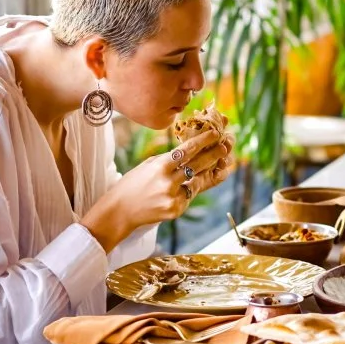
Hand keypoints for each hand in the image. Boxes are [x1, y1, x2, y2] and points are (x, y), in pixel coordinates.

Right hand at [82, 128, 234, 250]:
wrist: (119, 211)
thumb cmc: (133, 184)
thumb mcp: (148, 165)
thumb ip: (169, 160)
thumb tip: (191, 150)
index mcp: (160, 166)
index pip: (186, 150)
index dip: (203, 141)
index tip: (215, 133)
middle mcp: (168, 181)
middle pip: (197, 165)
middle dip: (213, 155)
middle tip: (225, 147)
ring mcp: (172, 197)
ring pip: (197, 182)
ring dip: (207, 173)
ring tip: (217, 165)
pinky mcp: (175, 210)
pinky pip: (189, 197)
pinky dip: (190, 191)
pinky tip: (191, 185)